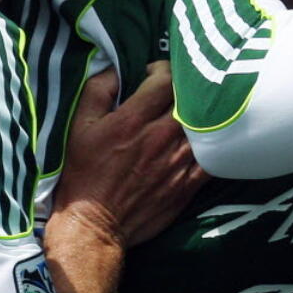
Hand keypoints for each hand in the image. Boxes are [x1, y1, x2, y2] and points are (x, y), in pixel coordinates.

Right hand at [52, 61, 206, 246]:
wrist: (94, 225)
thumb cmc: (84, 174)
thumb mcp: (78, 127)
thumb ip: (98, 90)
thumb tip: (116, 67)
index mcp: (132, 120)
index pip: (165, 79)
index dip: (163, 69)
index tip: (154, 75)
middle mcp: (159, 137)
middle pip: (189, 98)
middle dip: (183, 88)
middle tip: (174, 91)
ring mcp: (178, 161)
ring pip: (203, 123)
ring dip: (199, 113)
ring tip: (189, 111)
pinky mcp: (189, 183)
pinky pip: (214, 155)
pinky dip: (213, 142)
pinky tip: (203, 137)